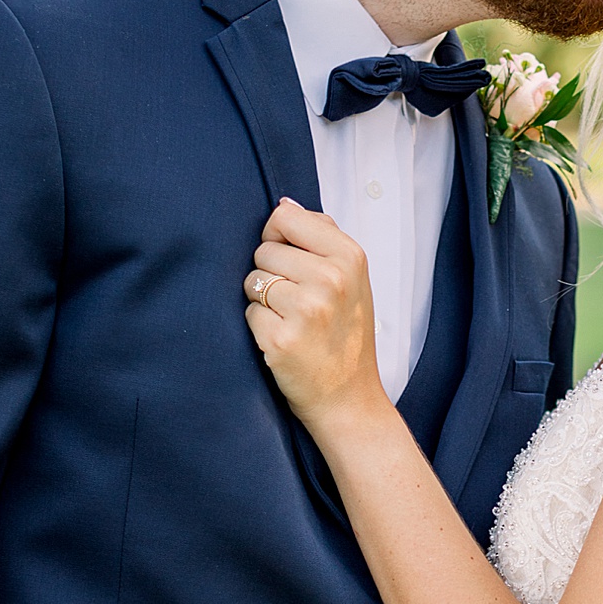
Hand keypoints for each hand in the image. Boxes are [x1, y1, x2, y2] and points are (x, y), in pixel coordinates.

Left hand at [245, 201, 387, 434]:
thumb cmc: (347, 337)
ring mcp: (307, 310)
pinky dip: (259, 327)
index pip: (285, 217)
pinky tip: (284, 341)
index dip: (278, 237)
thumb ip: (321, 237)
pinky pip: (248, 313)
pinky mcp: (281, 339)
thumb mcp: (354, 279)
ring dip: (263, 301)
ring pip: (252, 281)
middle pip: (264, 250)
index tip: (292, 261)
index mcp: (350, 257)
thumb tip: (284, 203)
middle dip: (271, 273)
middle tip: (298, 303)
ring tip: (291, 321)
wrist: (350, 399)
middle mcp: (331, 280)